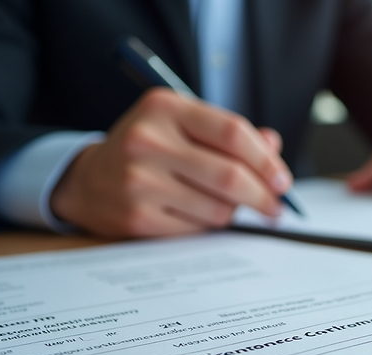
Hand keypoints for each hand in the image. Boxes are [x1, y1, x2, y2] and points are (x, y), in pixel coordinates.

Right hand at [50, 88, 291, 236]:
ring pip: (219, 208)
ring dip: (234, 212)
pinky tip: (197, 214)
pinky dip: (209, 225)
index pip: (232, 132)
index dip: (266, 160)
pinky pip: (197, 229)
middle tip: (275, 207)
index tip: (282, 180)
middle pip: (231, 176)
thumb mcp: (182, 126)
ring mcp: (139, 181)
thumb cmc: (148, 151)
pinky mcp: (137, 217)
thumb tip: (274, 147)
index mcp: (164, 108)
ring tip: (227, 206)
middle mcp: (147, 140)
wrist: (88, 181)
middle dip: (263, 196)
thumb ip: (228, 133)